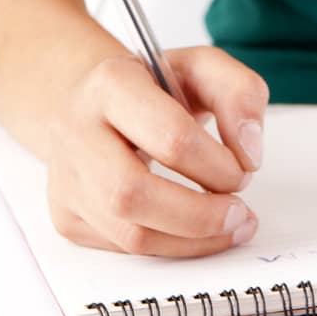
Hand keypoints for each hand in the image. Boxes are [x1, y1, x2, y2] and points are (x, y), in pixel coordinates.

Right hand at [46, 45, 268, 256]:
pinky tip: (195, 232)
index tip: (244, 169)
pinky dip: (169, 247)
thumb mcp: (201, 66)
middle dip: (199, 215)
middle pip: (133, 193)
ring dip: (190, 241)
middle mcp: (77, 132)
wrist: (88, 99)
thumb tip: (249, 153)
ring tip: (229, 227)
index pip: (170, 136)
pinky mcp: (67, 216)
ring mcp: (66, 179)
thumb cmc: (150, 84)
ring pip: (128, 234)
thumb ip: (240, 94)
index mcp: (112, 84)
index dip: (217, 163)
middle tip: (239, 213)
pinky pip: (123, 249)